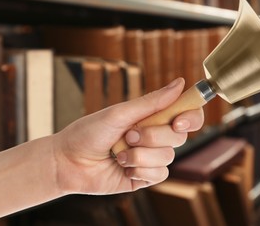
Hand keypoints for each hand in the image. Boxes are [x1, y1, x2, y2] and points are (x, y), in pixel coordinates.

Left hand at [52, 78, 203, 195]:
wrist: (68, 162)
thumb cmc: (89, 132)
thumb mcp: (120, 113)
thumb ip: (152, 102)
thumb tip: (180, 83)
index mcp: (152, 117)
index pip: (186, 114)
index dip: (191, 117)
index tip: (178, 122)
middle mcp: (155, 136)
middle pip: (180, 137)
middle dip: (153, 137)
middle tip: (128, 135)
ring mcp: (151, 157)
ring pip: (168, 157)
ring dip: (140, 156)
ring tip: (119, 154)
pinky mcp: (145, 176)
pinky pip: (159, 175)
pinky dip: (140, 170)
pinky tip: (123, 168)